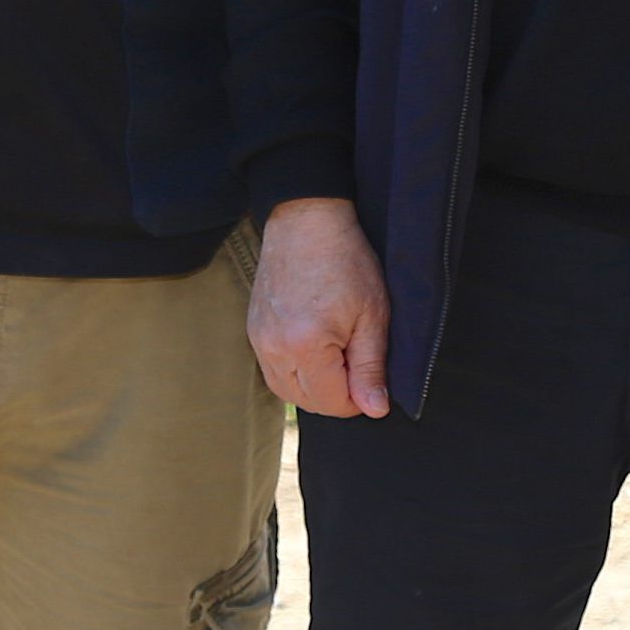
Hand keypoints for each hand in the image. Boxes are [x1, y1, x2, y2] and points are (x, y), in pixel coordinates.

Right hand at [248, 196, 391, 417]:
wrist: (307, 219)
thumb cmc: (346, 261)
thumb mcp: (372, 313)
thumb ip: (370, 367)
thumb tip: (375, 410)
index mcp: (306, 346)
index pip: (332, 403)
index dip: (359, 398)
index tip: (371, 372)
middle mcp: (275, 348)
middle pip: (307, 402)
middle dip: (336, 394)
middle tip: (356, 360)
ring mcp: (259, 340)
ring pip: (287, 391)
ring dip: (314, 387)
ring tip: (337, 353)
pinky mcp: (254, 330)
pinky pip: (274, 371)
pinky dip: (296, 372)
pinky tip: (315, 348)